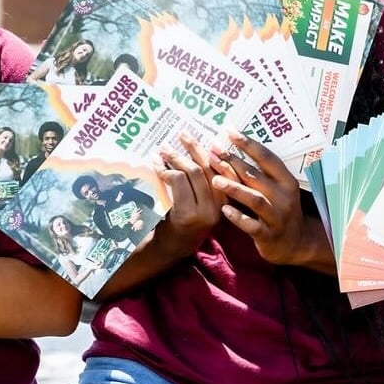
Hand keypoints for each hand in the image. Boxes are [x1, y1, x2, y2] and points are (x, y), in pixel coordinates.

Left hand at [153, 131, 225, 253]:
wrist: (171, 249)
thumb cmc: (185, 221)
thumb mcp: (202, 202)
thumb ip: (204, 182)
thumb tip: (199, 151)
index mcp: (227, 202)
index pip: (227, 171)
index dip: (216, 152)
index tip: (207, 138)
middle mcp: (220, 207)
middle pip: (209, 168)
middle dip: (194, 148)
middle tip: (182, 134)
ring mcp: (204, 211)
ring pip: (193, 172)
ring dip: (176, 157)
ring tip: (164, 149)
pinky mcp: (187, 214)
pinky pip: (178, 181)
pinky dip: (165, 170)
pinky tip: (157, 166)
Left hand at [209, 129, 320, 266]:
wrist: (295, 243)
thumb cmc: (280, 210)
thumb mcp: (278, 190)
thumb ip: (260, 174)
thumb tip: (232, 150)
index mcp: (287, 181)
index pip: (267, 158)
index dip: (248, 143)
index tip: (229, 131)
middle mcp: (284, 197)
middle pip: (257, 176)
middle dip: (233, 162)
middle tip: (212, 152)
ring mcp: (277, 217)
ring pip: (255, 199)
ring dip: (234, 188)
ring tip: (215, 180)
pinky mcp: (268, 235)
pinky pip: (252, 225)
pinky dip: (238, 217)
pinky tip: (224, 210)